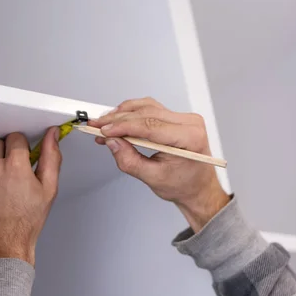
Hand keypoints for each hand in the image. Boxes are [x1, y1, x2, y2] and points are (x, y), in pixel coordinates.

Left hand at [0, 128, 61, 266]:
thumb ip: (50, 158)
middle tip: (9, 177)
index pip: (14, 138)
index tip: (20, 158)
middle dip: (3, 156)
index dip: (20, 148)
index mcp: (15, 167)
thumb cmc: (25, 225)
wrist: (2, 250)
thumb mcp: (48, 191)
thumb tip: (51, 136)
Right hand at [90, 98, 229, 231]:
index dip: (122, 126)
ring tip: (104, 124)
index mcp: (188, 138)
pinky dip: (132, 114)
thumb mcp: (152, 178)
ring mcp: (184, 118)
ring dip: (123, 114)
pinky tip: (118, 121)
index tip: (103, 130)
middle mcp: (189, 123)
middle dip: (118, 119)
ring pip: (147, 107)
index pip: (149, 125)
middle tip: (97, 126)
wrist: (198, 188)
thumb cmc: (184, 186)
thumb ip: (129, 160)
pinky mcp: (177, 118)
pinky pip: (151, 109)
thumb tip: (112, 142)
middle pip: (146, 113)